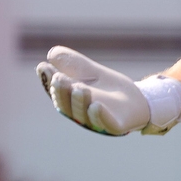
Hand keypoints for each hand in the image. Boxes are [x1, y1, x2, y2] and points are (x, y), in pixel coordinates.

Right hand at [36, 46, 150, 135]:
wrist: (137, 99)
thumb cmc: (108, 86)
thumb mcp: (90, 71)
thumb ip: (73, 63)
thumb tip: (51, 53)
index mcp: (69, 100)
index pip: (56, 91)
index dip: (48, 81)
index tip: (43, 67)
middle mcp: (79, 113)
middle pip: (66, 104)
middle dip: (61, 92)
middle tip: (58, 78)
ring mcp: (96, 121)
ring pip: (83, 114)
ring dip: (79, 102)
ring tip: (79, 88)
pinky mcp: (115, 126)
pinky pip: (105, 123)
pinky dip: (98, 116)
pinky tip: (95, 106)